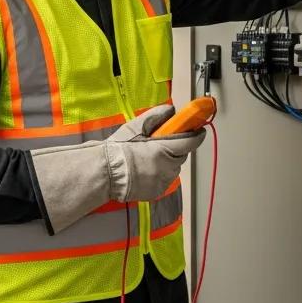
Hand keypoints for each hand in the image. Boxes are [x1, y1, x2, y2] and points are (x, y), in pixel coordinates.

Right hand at [29, 104, 204, 232]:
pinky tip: (145, 170)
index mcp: (163, 150)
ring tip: (149, 157)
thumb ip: (155, 117)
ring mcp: (162, 182)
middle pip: (181, 155)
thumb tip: (170, 110)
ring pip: (173, 169)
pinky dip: (160, 174)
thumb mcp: (135, 127)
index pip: (190, 141)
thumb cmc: (117, 150)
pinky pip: (164, 180)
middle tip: (163, 142)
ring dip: (168, 162)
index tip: (198, 129)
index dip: (195, 134)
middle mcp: (167, 168)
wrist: (103, 174)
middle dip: (177, 148)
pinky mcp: (156, 192)